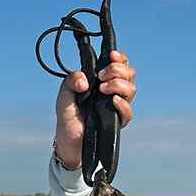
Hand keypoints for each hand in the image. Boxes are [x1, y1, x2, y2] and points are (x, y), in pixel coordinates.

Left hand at [54, 50, 136, 168]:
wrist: (68, 139)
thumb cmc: (68, 116)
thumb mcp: (64, 94)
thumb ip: (71, 80)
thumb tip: (84, 80)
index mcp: (102, 81)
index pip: (119, 64)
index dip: (120, 57)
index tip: (111, 55)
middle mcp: (113, 92)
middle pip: (130, 73)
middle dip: (118, 70)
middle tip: (102, 76)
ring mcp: (117, 106)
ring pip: (131, 89)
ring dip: (119, 85)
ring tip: (103, 89)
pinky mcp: (117, 122)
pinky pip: (128, 111)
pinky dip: (122, 104)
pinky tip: (113, 101)